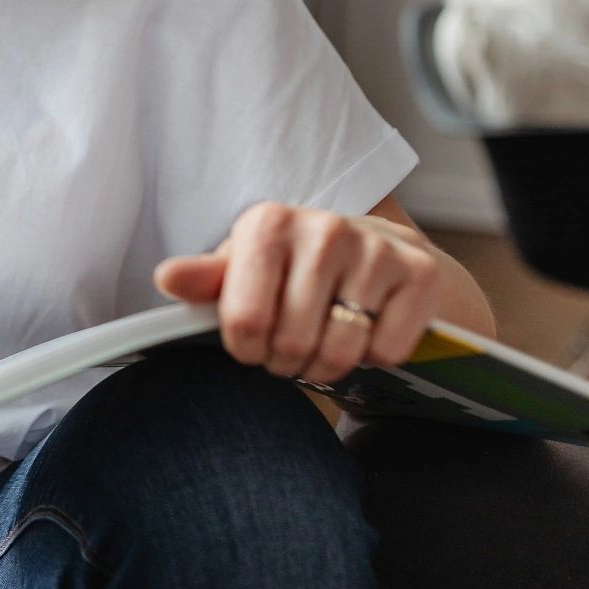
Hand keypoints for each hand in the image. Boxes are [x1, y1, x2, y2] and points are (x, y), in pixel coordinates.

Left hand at [152, 202, 443, 384]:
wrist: (380, 254)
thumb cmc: (296, 267)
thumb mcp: (244, 268)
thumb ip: (205, 279)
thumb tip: (167, 278)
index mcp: (268, 223)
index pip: (244, 321)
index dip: (245, 348)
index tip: (252, 342)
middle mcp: (324, 228)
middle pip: (291, 343)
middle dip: (287, 360)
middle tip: (291, 347)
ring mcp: (375, 249)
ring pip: (340, 352)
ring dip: (328, 365)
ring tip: (323, 343)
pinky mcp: (420, 274)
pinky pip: (387, 351)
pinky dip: (375, 357)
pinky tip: (367, 329)